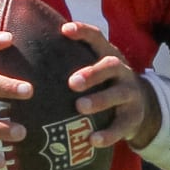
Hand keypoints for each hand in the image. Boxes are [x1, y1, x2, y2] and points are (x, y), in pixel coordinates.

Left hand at [60, 22, 160, 147]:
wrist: (141, 106)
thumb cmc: (103, 84)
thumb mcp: (94, 68)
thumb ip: (71, 61)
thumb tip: (29, 51)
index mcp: (108, 55)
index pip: (97, 38)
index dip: (83, 32)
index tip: (65, 30)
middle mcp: (122, 72)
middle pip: (110, 65)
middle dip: (92, 73)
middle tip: (72, 82)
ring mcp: (130, 94)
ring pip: (118, 94)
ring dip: (99, 100)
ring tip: (80, 107)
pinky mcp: (133, 118)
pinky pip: (122, 126)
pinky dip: (108, 133)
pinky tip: (92, 140)